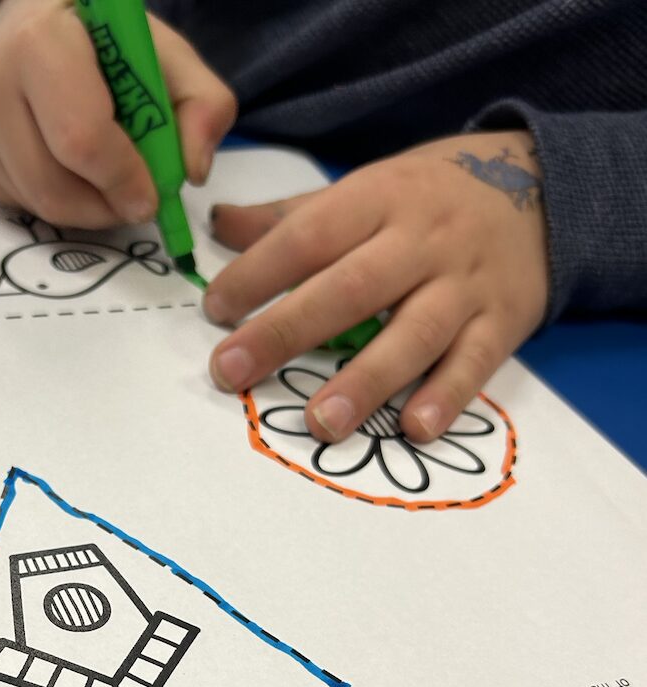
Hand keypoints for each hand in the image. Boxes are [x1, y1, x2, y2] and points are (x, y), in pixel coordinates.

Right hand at [0, 0, 236, 228]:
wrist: (33, 22)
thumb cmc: (105, 40)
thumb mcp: (166, 54)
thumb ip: (203, 103)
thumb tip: (193, 171)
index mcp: (40, 45)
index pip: (81, 138)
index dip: (123, 179)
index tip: (152, 194)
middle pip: (54, 188)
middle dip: (106, 208)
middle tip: (136, 199)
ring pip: (39, 205)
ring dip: (87, 211)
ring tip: (110, 181)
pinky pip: (22, 206)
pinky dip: (61, 205)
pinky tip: (74, 172)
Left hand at [205, 131, 548, 443]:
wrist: (541, 189)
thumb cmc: (428, 196)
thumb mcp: (364, 188)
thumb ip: (290, 215)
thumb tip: (217, 225)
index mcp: (377, 198)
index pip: (308, 235)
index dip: (258, 272)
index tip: (215, 310)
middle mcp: (420, 240)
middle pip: (349, 288)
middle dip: (285, 331)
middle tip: (231, 372)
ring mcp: (465, 284)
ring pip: (414, 332)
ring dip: (366, 380)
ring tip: (320, 423)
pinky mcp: (504, 322)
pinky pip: (476, 362)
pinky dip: (447, 395)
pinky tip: (414, 428)